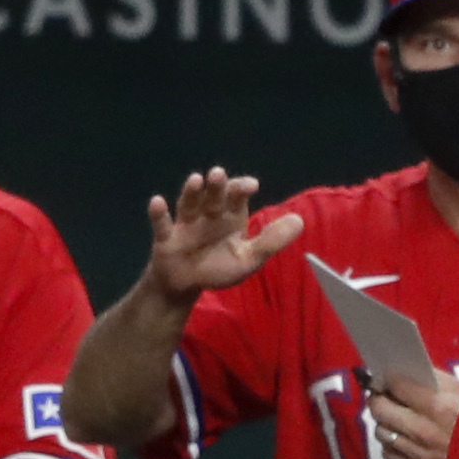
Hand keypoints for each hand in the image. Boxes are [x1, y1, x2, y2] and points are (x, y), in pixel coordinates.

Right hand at [141, 168, 306, 303]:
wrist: (186, 283)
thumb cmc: (219, 266)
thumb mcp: (249, 257)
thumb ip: (272, 240)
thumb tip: (300, 221)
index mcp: (230, 216)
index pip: (237, 197)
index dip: (241, 189)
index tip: (251, 185)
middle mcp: (208, 214)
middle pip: (213, 196)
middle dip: (216, 186)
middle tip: (219, 174)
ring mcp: (186, 223)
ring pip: (189, 203)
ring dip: (191, 191)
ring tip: (196, 179)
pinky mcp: (166, 237)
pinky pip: (162, 224)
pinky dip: (159, 214)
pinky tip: (157, 202)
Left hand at [364, 365, 458, 458]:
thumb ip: (440, 381)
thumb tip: (412, 373)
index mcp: (440, 407)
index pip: (397, 386)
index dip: (390, 379)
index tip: (389, 377)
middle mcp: (425, 432)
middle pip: (380, 410)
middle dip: (378, 398)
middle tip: (383, 394)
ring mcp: (421, 456)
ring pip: (382, 433)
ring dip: (385, 422)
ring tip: (395, 416)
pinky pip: (391, 455)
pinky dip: (392, 444)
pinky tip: (403, 438)